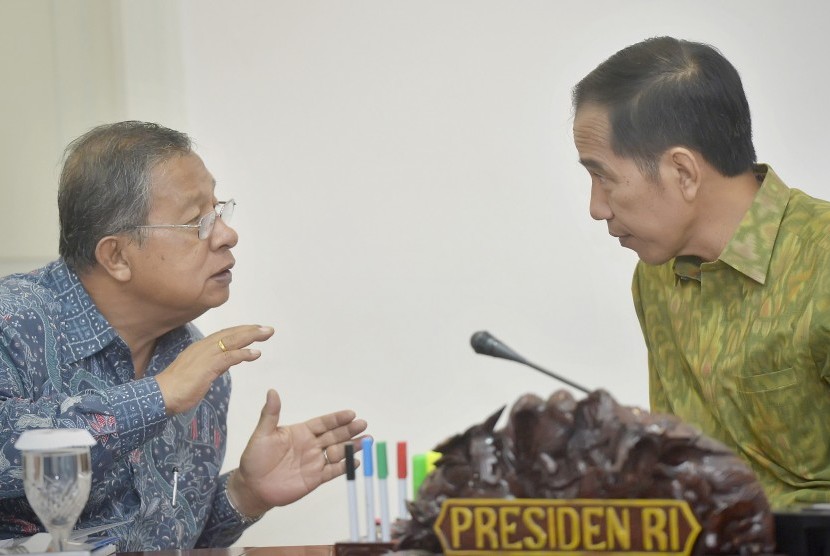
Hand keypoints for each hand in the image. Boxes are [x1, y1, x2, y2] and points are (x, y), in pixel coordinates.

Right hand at [156, 325, 274, 413]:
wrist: (161, 396)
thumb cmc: (177, 388)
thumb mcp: (199, 373)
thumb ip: (214, 365)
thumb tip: (226, 362)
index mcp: (201, 347)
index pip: (224, 335)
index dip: (241, 331)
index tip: (256, 329)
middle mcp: (203, 347)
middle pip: (231, 334)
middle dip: (251, 330)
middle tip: (268, 329)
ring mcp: (205, 355)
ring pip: (232, 341)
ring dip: (251, 336)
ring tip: (267, 334)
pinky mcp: (207, 367)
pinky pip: (228, 357)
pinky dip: (243, 354)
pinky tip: (256, 354)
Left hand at [227, 389, 368, 516]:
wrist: (252, 486)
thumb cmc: (255, 458)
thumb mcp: (262, 434)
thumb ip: (270, 414)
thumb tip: (272, 392)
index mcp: (301, 432)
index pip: (323, 423)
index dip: (337, 419)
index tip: (351, 414)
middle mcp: (311, 445)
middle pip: (334, 435)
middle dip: (349, 430)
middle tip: (363, 424)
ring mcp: (314, 462)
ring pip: (338, 452)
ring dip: (352, 446)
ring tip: (367, 441)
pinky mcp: (315, 478)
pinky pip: (333, 471)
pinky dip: (345, 467)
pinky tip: (355, 460)